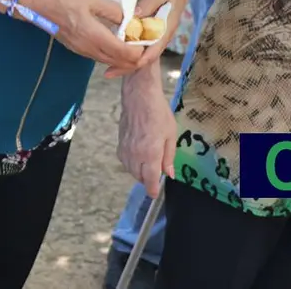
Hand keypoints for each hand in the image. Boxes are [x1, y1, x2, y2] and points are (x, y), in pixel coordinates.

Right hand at [21, 0, 146, 69]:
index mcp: (94, 35)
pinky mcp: (75, 48)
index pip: (123, 53)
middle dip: (133, 58)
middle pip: (117, 62)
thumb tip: (131, 16)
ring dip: (122, 58)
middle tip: (143, 45)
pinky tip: (114, 44)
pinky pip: (97, 57)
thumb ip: (113, 9)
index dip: (138, 51)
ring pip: (107, 61)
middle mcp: (88, 47)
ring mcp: (80, 49)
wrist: (35, 3)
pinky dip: (110, 55)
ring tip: (132, 45)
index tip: (146, 41)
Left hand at [105, 0, 187, 78]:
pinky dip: (127, 51)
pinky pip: (139, 47)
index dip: (135, 61)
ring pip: (141, 55)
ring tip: (108, 68)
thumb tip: (135, 17)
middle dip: (126, 67)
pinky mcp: (151, 35)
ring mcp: (156, 38)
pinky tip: (114, 52)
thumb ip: (148, 4)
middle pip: (144, 59)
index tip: (118, 65)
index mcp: (164, 31)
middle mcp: (161, 39)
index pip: (151, 53)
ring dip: (125, 62)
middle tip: (107, 72)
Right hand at [118, 77, 176, 196]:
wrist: (139, 97)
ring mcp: (126, 149)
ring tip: (148, 165)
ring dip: (138, 172)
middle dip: (147, 180)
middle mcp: (136, 155)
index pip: (150, 180)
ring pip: (130, 170)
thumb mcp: (171, 135)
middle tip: (156, 174)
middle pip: (139, 177)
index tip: (154, 193)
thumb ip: (169, 157)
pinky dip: (130, 163)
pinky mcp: (119, 143)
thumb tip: (169, 174)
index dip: (152, 189)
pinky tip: (137, 157)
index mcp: (150, 154)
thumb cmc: (158, 113)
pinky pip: (124, 160)